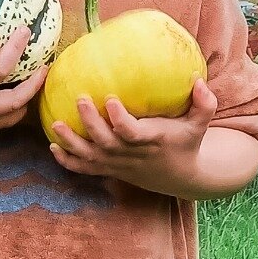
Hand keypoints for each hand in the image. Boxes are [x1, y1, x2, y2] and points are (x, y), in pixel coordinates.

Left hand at [48, 76, 218, 195]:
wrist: (182, 178)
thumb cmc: (187, 142)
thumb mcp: (200, 125)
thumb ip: (204, 104)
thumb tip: (198, 80)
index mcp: (152, 140)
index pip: (132, 132)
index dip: (120, 119)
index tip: (110, 98)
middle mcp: (132, 154)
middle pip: (107, 142)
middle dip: (91, 123)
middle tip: (79, 100)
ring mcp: (119, 164)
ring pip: (92, 157)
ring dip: (72, 143)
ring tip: (56, 125)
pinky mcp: (111, 170)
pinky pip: (87, 169)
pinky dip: (69, 162)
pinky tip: (53, 147)